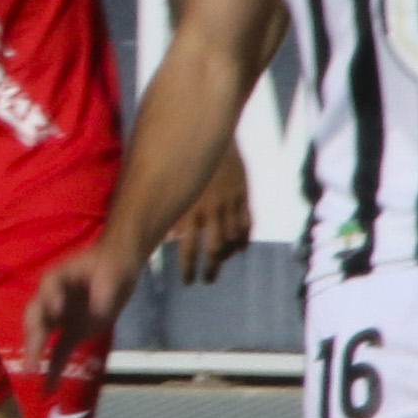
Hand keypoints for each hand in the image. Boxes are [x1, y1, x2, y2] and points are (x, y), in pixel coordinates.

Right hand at [24, 233, 139, 386]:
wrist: (118, 267)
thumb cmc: (112, 265)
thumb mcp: (112, 273)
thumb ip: (103, 291)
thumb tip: (97, 312)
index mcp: (58, 278)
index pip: (49, 287)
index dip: (50, 299)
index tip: (56, 310)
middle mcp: (51, 298)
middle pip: (36, 317)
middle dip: (33, 338)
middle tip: (32, 356)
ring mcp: (58, 318)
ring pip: (41, 337)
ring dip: (35, 356)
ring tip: (32, 376)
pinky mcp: (71, 333)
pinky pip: (58, 353)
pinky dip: (52, 370)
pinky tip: (47, 389)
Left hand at [160, 162, 255, 283]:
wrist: (211, 137)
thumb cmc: (184, 162)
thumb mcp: (175, 189)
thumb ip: (174, 214)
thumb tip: (169, 239)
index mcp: (190, 209)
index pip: (189, 248)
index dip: (188, 268)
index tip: (188, 280)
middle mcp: (211, 209)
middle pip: (214, 249)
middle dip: (210, 269)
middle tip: (207, 280)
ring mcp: (230, 203)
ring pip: (233, 240)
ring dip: (228, 255)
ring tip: (221, 262)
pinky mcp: (244, 195)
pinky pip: (247, 224)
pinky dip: (244, 239)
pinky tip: (239, 248)